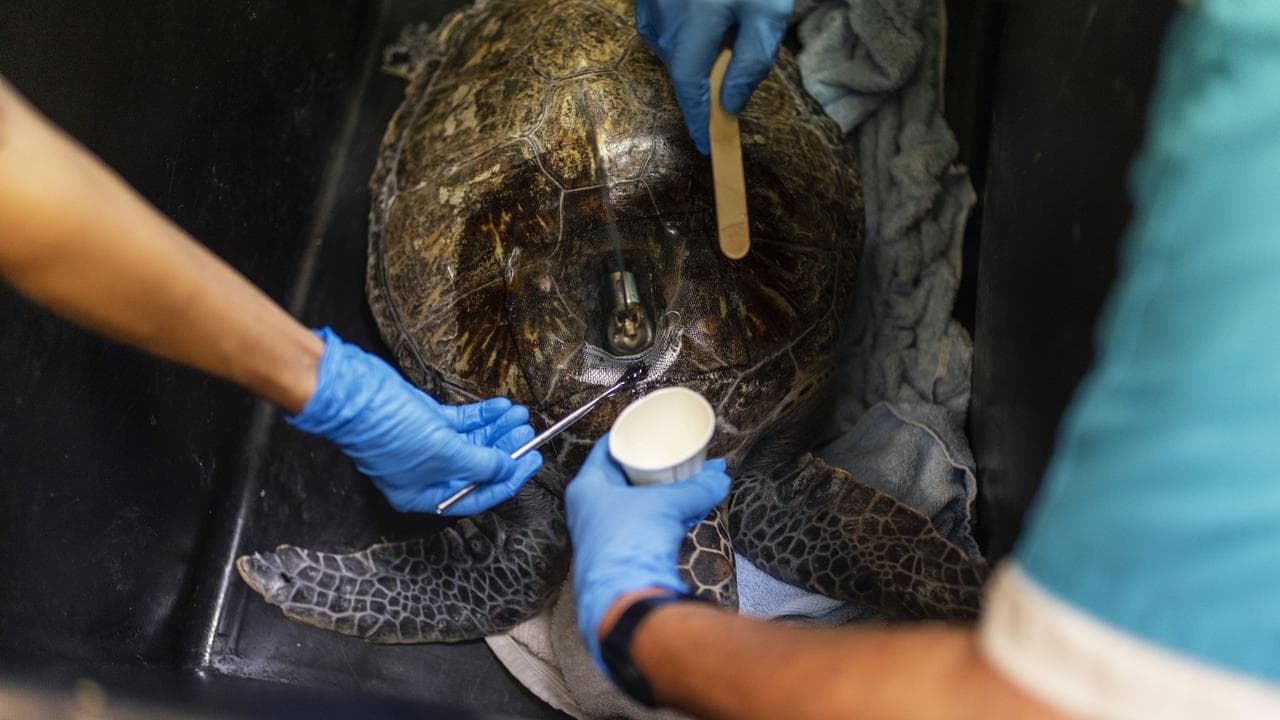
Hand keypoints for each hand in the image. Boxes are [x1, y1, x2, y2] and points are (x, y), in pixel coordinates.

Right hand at [288, 328, 542, 514]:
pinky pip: (462, 422)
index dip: (507, 480)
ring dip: (497, 428)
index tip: (530, 463)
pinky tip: (502, 407)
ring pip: (472, 441)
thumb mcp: (443, 454)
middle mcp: (426, 473)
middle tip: (528, 434)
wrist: (355, 394)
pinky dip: (483, 415)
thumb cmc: (388, 432)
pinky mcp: (426, 420)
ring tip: (520, 415)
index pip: (476, 496)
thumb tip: (506, 467)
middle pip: (477, 466)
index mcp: (423, 495)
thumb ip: (480, 463)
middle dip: (505, 449)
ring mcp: (426, 445)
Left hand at [566, 434, 729, 668]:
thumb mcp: (666, 505)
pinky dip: (665, 517)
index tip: (649, 428)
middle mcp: (590, 510)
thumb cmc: (628, 545)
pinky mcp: (621, 556)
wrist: (625, 601)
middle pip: (623, 478)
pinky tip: (687, 511)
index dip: (629, 436)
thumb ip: (696, 489)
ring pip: (636, 504)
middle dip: (653, 468)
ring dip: (662, 495)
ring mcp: (604, 535)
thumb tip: (719, 478)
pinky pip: (645, 527)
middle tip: (674, 455)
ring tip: (688, 482)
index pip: (606, 449)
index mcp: (587, 487)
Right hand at [636, 0, 790, 153]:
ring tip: (722, 28)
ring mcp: (650, 6)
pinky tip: (701, 17)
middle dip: (704, 78)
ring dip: (693, 52)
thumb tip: (730, 105)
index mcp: (693, 24)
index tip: (706, 145)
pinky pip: (661, 28)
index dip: (697, 119)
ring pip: (670, 49)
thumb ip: (752, 59)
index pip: (690, 86)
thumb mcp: (766, 11)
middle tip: (735, 53)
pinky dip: (679, 35)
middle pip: (682, 68)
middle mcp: (664, 19)